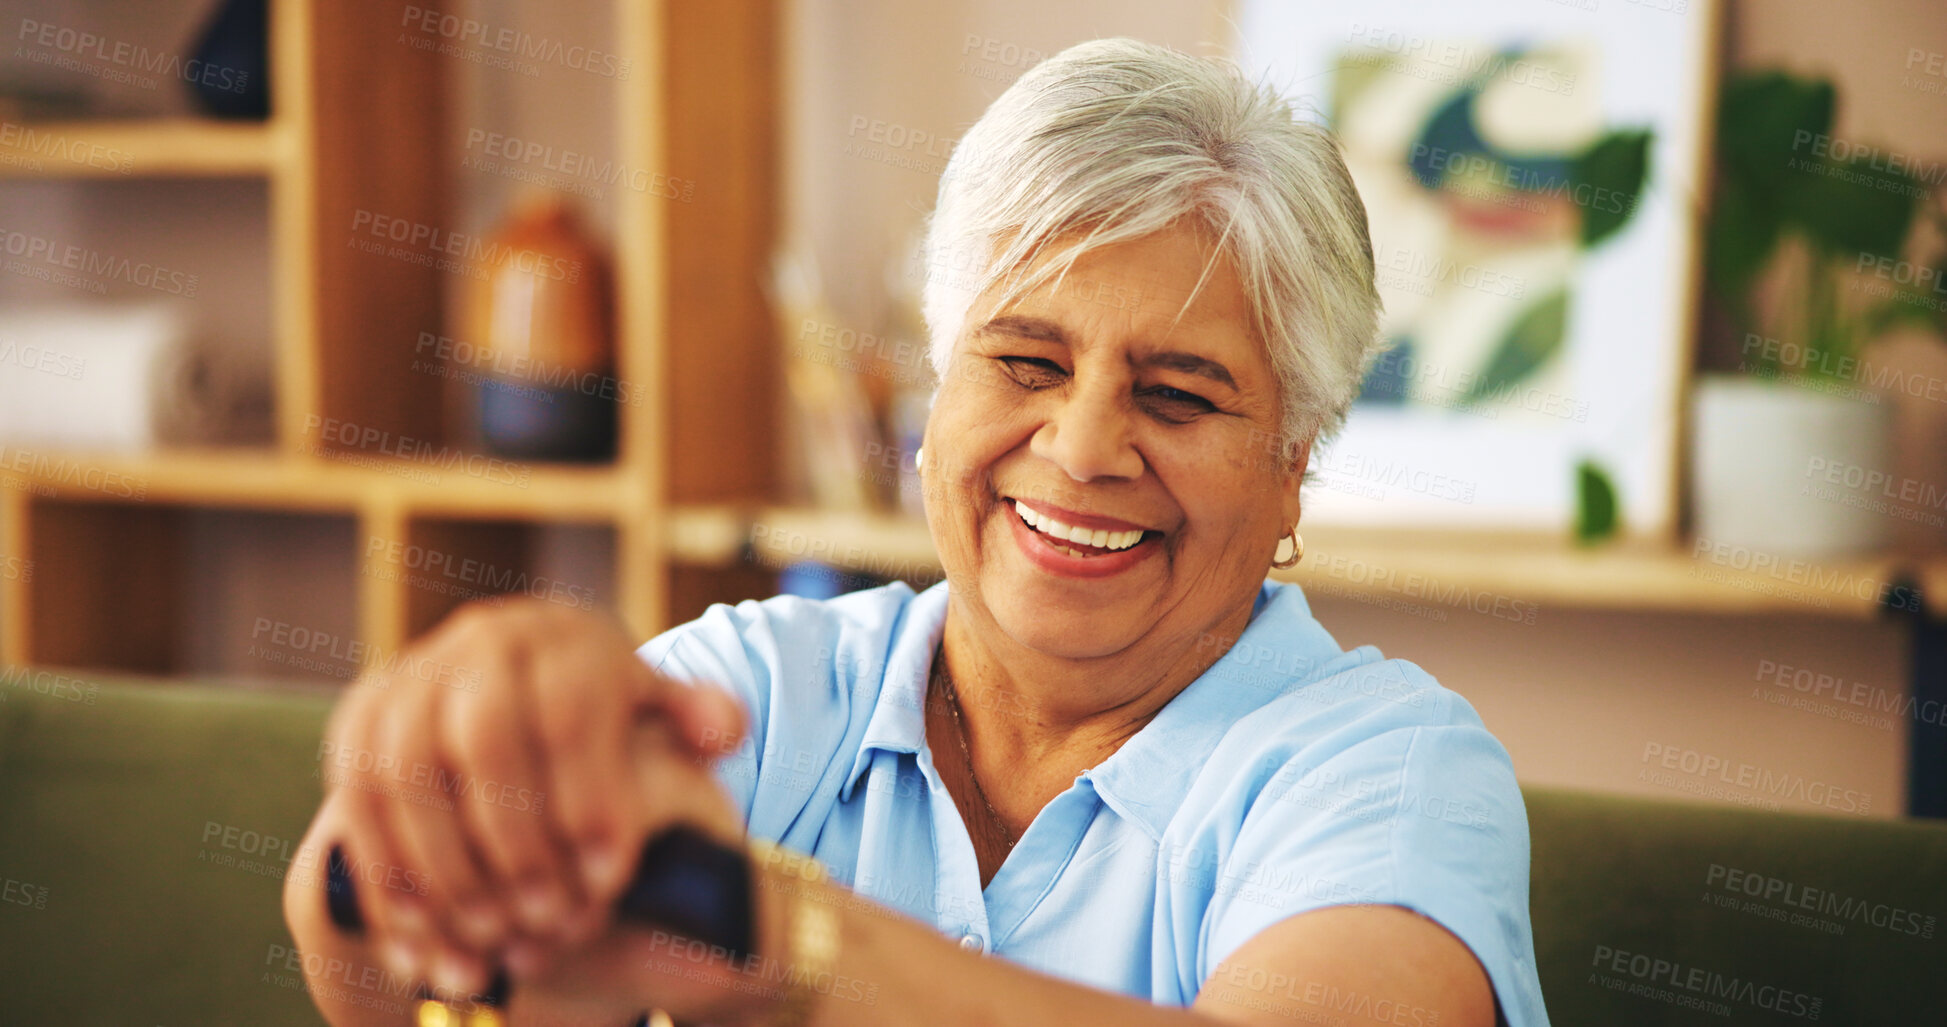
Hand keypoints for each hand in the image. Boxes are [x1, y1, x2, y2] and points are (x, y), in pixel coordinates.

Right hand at [299, 599, 747, 1001]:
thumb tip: (726, 731)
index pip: (571, 712)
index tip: (610, 878)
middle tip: (548, 920)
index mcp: (564, 638)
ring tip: (488, 940)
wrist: (510, 675)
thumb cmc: (599, 709)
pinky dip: (386, 873)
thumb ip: (695, 718)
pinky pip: (356, 799)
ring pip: (408, 773)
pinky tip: (424, 935)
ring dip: (444, 868)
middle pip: (486, 739)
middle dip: (516, 840)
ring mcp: (410, 675)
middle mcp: (482, 644)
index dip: (589, 798)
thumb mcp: (652, 705)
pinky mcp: (358, 718)